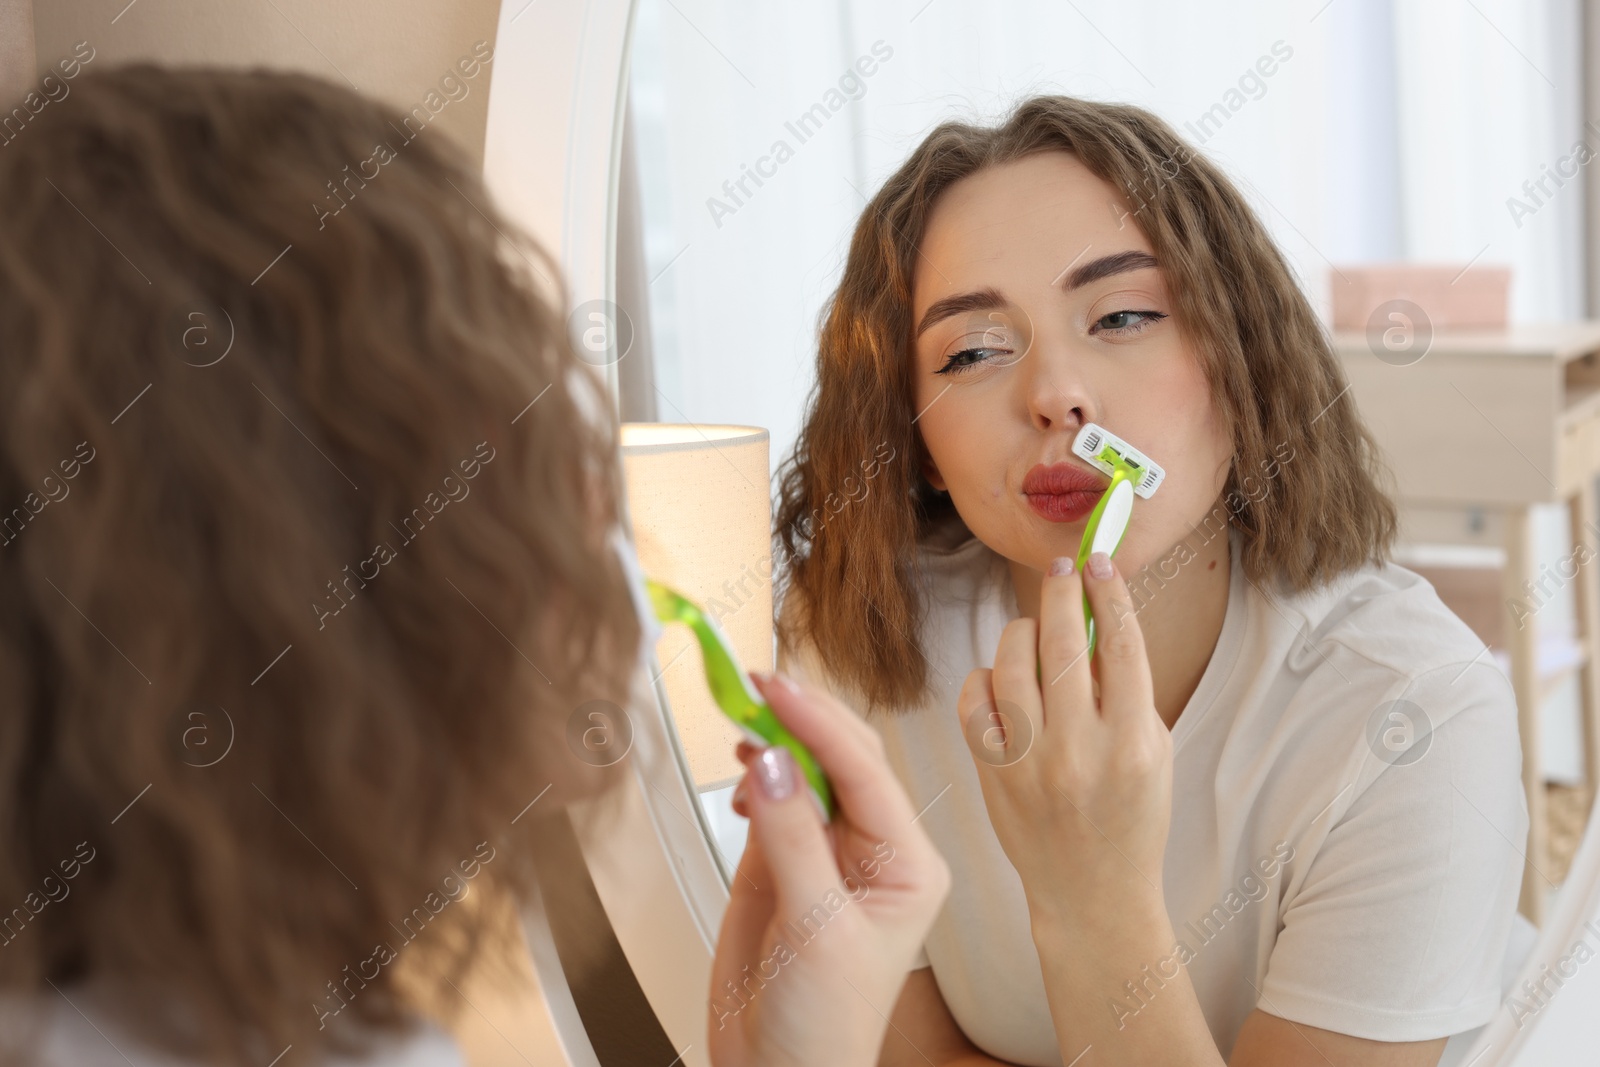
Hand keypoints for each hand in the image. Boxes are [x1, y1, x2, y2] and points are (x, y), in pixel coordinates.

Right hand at [708, 671, 950, 1066]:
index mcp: (909, 864)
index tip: (776, 688)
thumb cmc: (825, 1026)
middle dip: (800, 719)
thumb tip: (770, 761)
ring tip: (743, 722)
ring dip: (774, 742)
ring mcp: (828, 853)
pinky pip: (773, 798)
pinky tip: (741, 773)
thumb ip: (790, 837)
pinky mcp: (785, 862)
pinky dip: (754, 775)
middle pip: (842, 758)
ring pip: (805, 771)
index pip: (864, 770)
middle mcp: (874, 850)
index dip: (818, 722)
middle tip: (753, 685)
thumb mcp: (814, 927)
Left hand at [958, 552, 1171, 919]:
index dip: (1109, 593)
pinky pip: (975, 700)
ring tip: (1034, 629)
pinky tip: (1001, 678)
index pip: (1122, 645)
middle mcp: (1080, 751)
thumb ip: (1125, 690)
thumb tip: (1092, 620)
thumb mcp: (1152, 752)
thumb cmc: (1129, 816)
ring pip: (1011, 663)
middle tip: (1062, 569)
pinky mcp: (992, 774)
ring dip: (1022, 631)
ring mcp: (1030, 763)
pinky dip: (986, 677)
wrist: (1091, 893)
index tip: (1099, 562)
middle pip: (1064, 643)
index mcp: (1133, 743)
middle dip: (1062, 592)